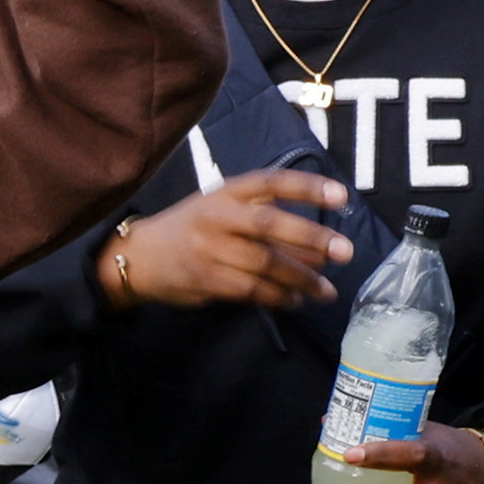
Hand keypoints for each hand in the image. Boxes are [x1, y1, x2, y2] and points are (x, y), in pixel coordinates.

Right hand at [103, 167, 352, 310]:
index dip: (307, 187)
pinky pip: (252, 290)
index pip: (271, 183)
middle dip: (311, 238)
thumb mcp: (222, 210)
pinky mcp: (207, 280)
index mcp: (226, 193)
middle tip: (344, 252)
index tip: (341, 196)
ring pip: (265, 264)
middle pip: (270, 225)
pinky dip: (278, 297)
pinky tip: (295, 301)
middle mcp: (218, 217)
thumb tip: (320, 246)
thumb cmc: (191, 229)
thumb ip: (265, 221)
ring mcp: (210, 250)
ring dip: (302, 278)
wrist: (139, 257)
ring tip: (326, 290)